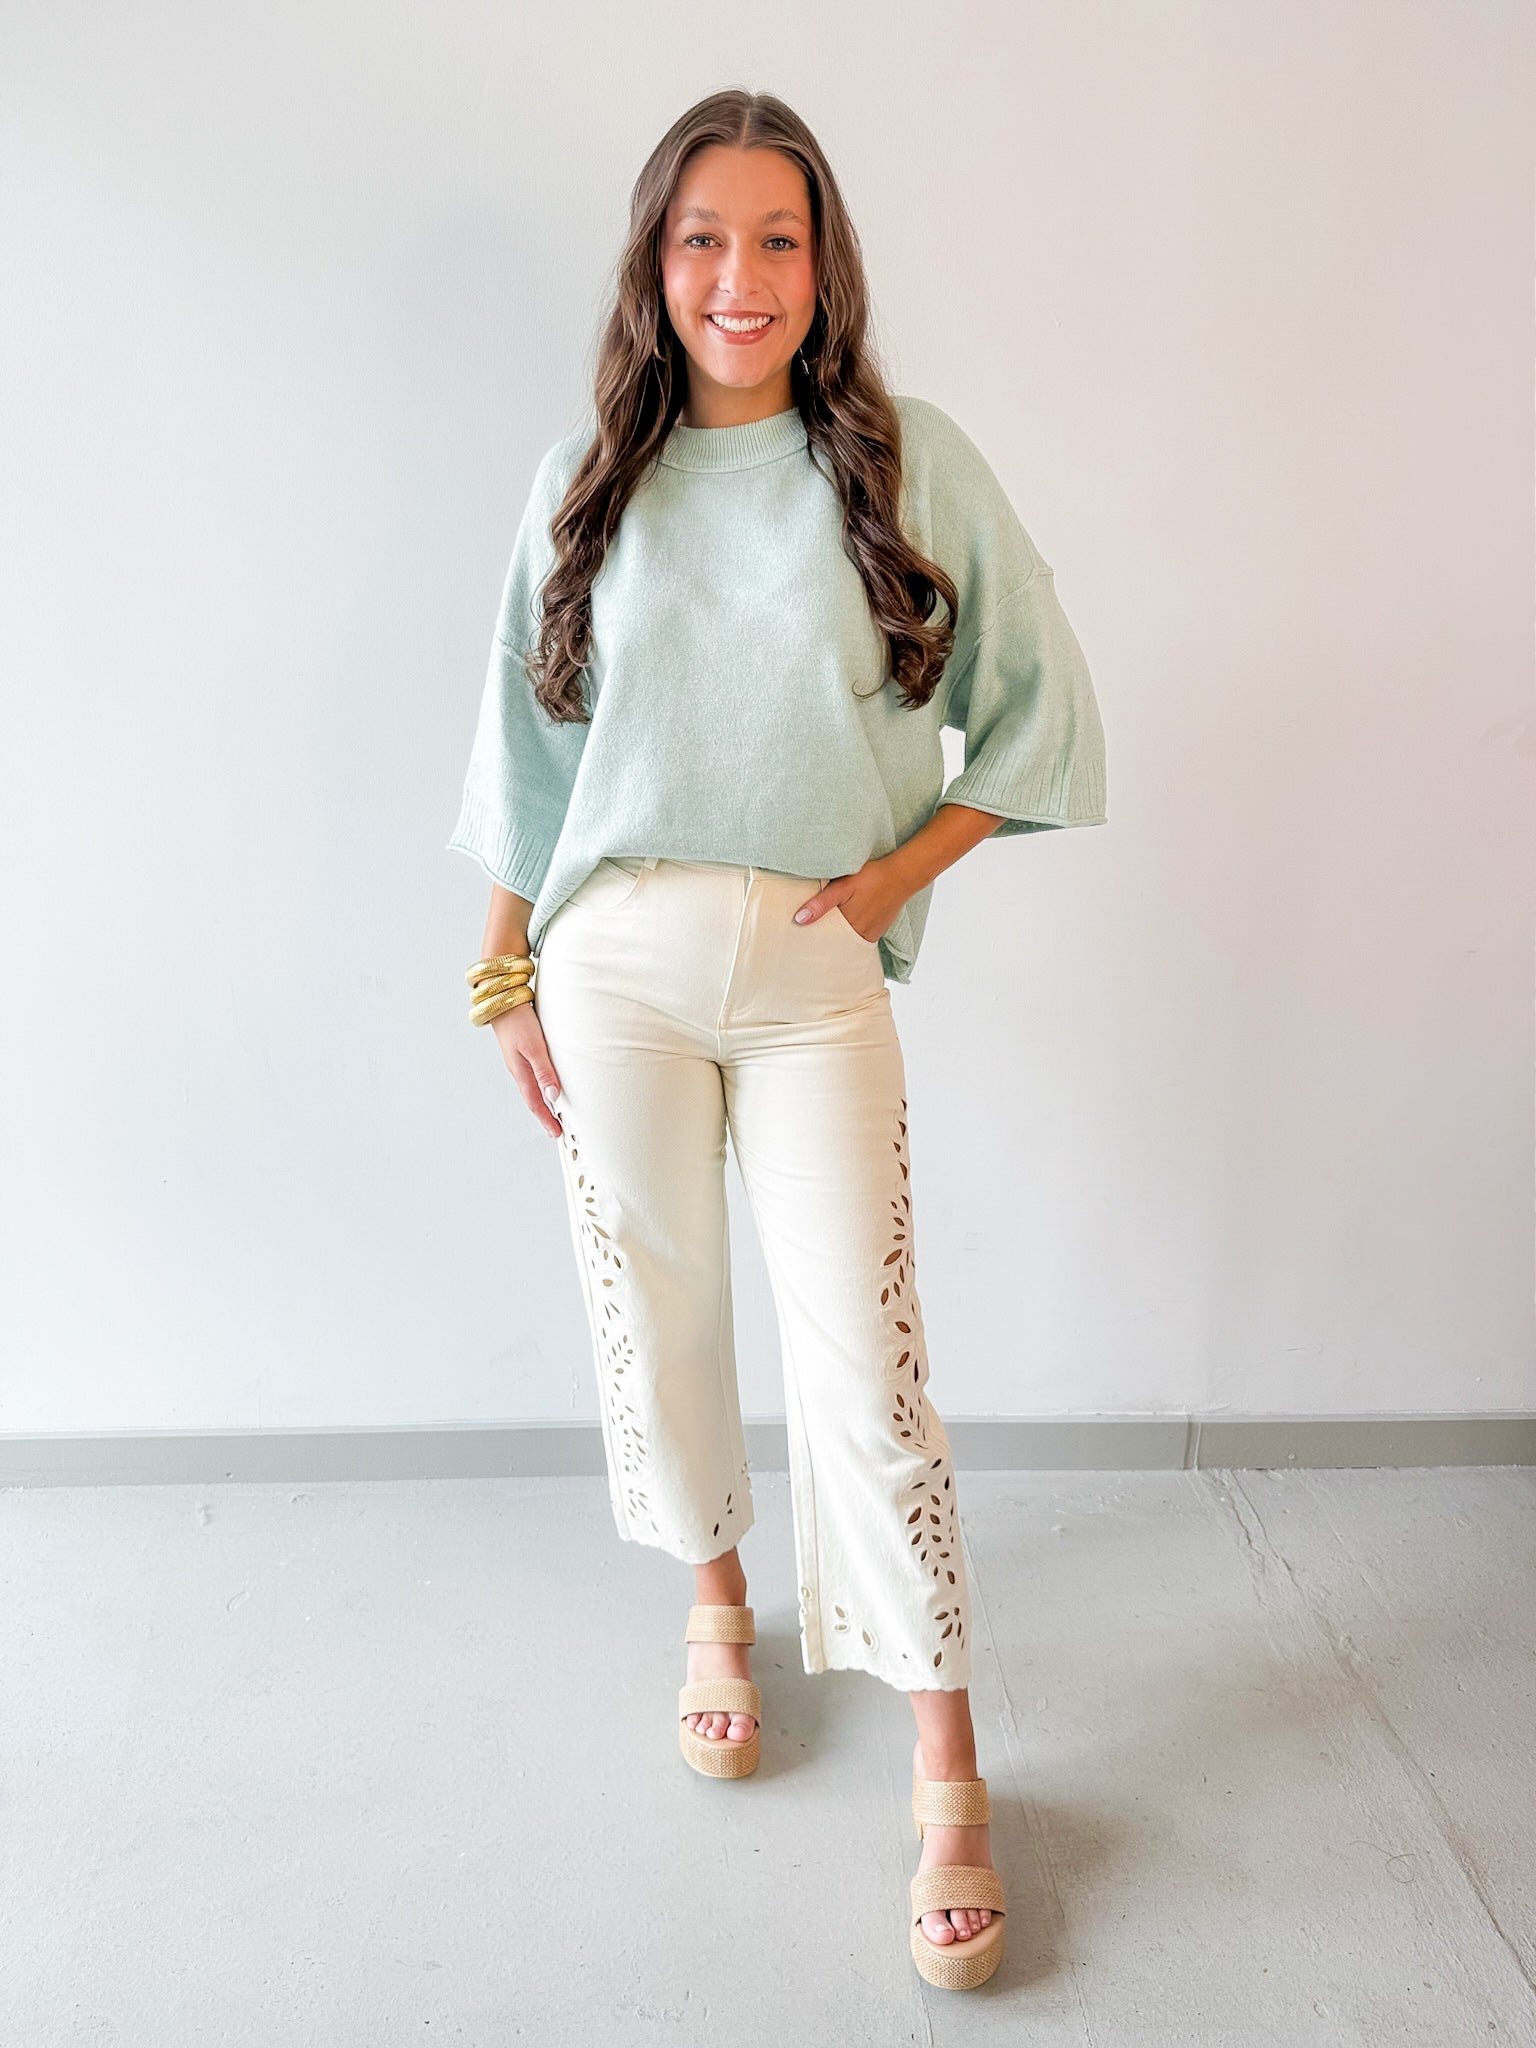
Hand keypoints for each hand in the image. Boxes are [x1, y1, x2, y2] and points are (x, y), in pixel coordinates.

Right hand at [490, 1000, 564, 1136]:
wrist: (502, 1000)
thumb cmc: (518, 1020)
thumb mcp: (534, 1046)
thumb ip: (544, 1071)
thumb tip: (552, 1095)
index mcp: (520, 1072)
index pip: (536, 1102)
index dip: (546, 1119)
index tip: (556, 1133)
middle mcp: (518, 1069)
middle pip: (533, 1099)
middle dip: (544, 1116)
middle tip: (555, 1129)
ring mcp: (518, 1061)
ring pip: (532, 1088)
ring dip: (542, 1103)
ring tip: (552, 1113)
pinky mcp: (520, 1051)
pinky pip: (531, 1076)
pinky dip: (540, 1087)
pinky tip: (545, 1085)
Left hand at [791, 857, 909, 943]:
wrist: (902, 875)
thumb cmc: (871, 877)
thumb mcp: (842, 886)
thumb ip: (821, 904)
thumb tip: (799, 920)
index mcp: (849, 926)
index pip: (826, 940)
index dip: (815, 939)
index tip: (802, 941)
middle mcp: (861, 935)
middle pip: (838, 943)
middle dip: (826, 941)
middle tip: (810, 940)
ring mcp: (872, 933)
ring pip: (850, 941)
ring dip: (840, 938)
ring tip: (827, 932)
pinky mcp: (878, 930)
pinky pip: (861, 937)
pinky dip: (852, 934)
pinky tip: (846, 926)